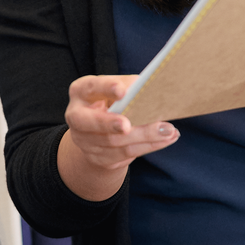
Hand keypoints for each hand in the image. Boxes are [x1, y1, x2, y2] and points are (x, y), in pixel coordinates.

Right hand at [57, 75, 178, 200]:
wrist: (97, 132)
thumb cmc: (109, 101)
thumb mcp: (113, 89)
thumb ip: (127, 86)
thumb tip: (147, 88)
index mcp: (80, 91)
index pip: (91, 87)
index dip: (106, 88)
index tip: (122, 91)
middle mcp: (76, 116)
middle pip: (91, 122)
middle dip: (110, 124)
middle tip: (128, 126)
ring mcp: (85, 141)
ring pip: (115, 142)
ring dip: (144, 136)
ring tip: (168, 130)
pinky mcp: (98, 158)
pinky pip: (125, 154)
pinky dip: (148, 146)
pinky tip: (165, 139)